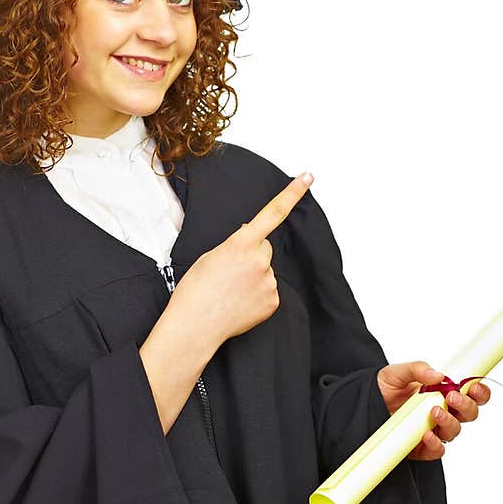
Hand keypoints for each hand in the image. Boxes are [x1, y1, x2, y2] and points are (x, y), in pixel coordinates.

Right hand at [167, 173, 313, 349]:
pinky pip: (269, 291)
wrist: (195, 326)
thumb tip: (252, 239)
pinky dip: (257, 295)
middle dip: (253, 255)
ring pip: (266, 271)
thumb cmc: (196, 291)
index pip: (272, 213)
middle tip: (230, 272)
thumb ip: (236, 244)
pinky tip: (239, 303)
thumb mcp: (210, 256)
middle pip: (265, 248)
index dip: (292, 193)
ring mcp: (268, 282)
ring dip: (253, 277)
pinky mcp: (272, 302)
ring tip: (231, 291)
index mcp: (241, 244)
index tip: (308, 177)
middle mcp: (260, 261)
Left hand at [376, 361, 490, 460]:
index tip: (474, 386)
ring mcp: (433, 430)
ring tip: (434, 412)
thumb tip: (438, 375)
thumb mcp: (398, 373)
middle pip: (469, 414)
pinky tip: (427, 434)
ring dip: (449, 422)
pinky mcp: (421, 447)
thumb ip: (418, 369)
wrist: (361, 405)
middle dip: (465, 406)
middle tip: (451, 396)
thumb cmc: (385, 388)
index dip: (480, 391)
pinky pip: (436, 450)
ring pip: (454, 431)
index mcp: (444, 392)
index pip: (472, 394)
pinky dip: (435, 444)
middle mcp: (443, 412)